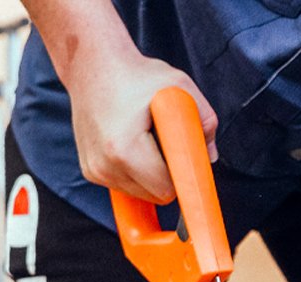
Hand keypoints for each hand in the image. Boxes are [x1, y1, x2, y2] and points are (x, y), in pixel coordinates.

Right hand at [65, 53, 216, 204]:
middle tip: (168, 142)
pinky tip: (132, 142)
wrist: (92, 66)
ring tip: (147, 138)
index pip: (166, 189)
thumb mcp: (179, 86)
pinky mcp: (90, 171)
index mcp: (124, 149)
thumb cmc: (136, 75)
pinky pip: (125, 185)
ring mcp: (94, 171)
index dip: (183, 179)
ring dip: (151, 174)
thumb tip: (210, 156)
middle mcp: (104, 166)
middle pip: (155, 196)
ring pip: (141, 193)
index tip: (191, 175)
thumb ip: (204, 120)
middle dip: (169, 176)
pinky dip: (135, 171)